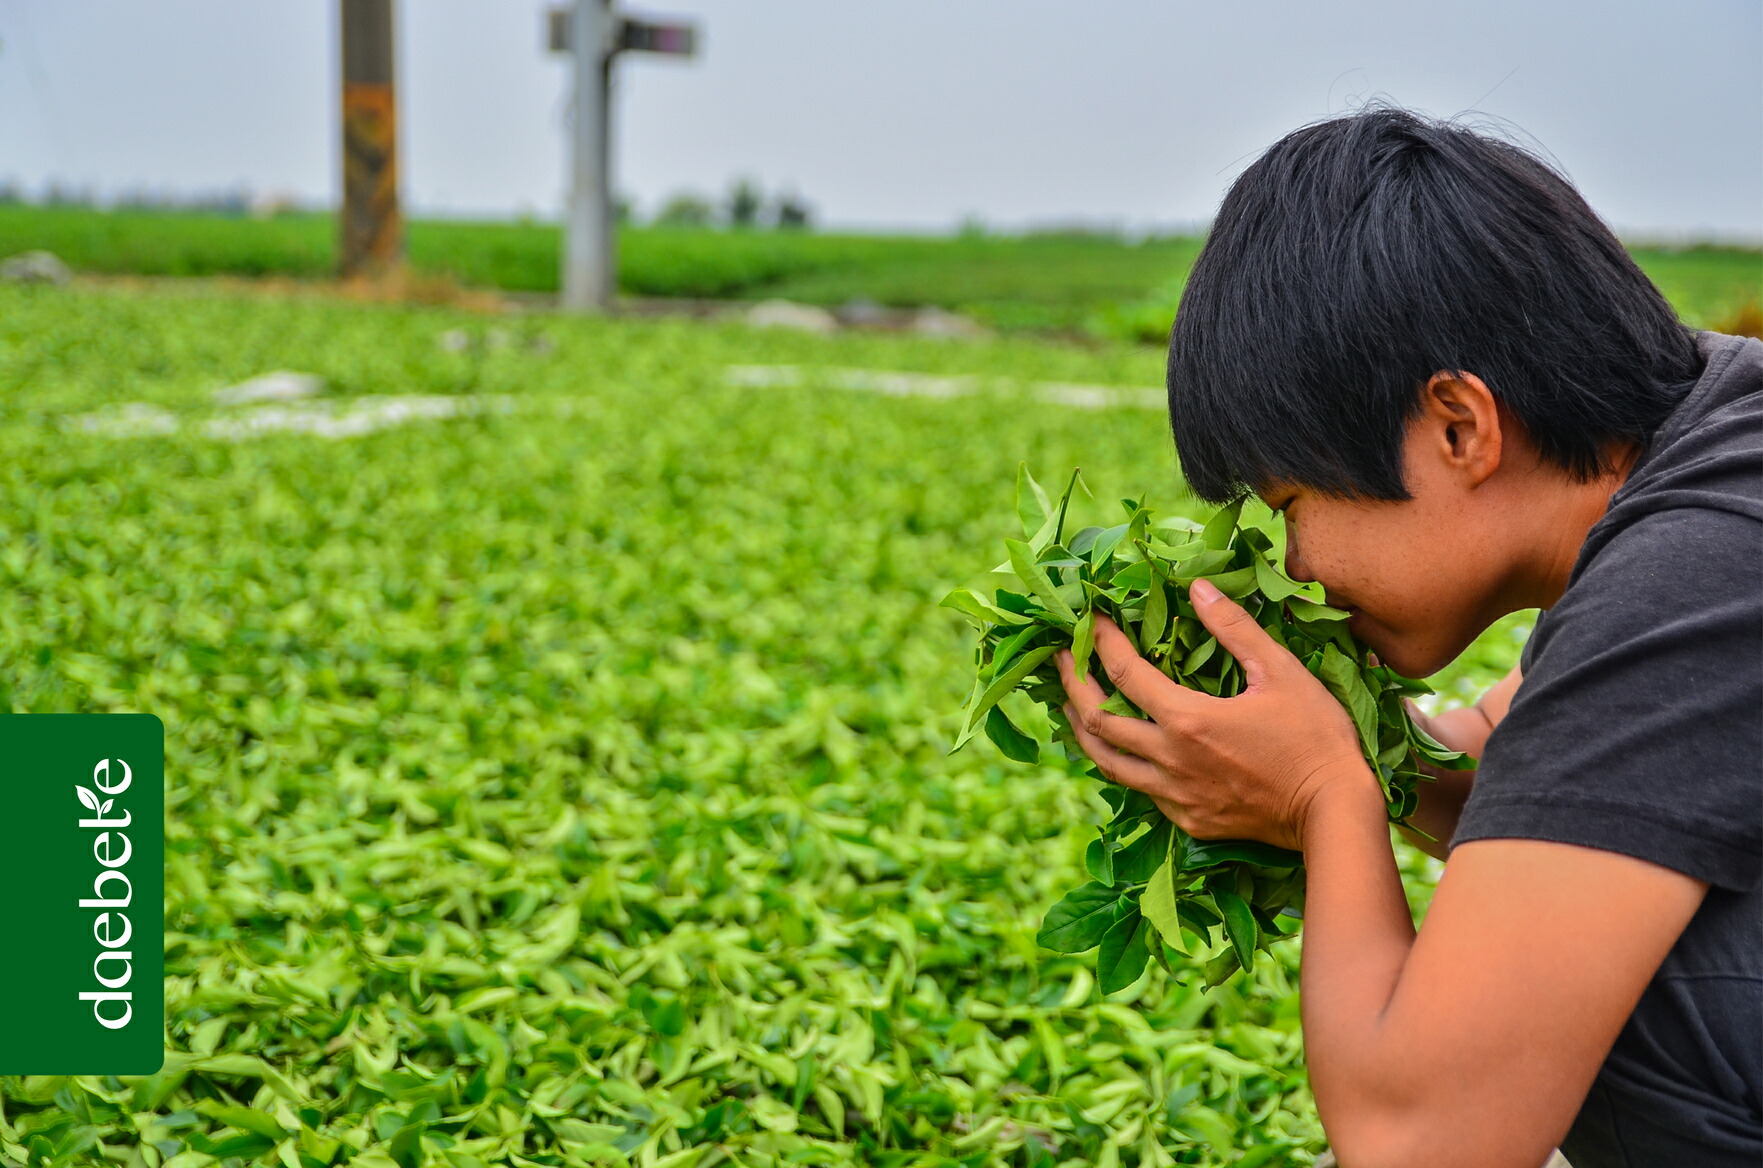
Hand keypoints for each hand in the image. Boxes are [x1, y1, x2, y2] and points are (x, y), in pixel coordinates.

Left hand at [1055, 580, 1379, 851]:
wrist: (1334, 812)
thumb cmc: (1316, 737)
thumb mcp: (1280, 671)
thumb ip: (1233, 627)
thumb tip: (1196, 587)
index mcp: (1187, 720)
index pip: (1124, 673)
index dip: (1102, 641)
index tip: (1090, 619)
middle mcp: (1169, 761)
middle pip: (1098, 721)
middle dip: (1072, 685)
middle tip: (1061, 660)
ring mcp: (1176, 796)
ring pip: (1108, 764)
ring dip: (1085, 731)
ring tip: (1072, 706)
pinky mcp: (1188, 820)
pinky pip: (1141, 790)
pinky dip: (1122, 763)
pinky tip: (1123, 748)